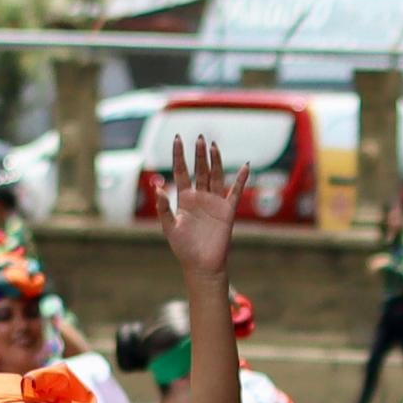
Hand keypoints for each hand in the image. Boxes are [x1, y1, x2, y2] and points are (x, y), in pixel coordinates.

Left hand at [154, 134, 239, 269]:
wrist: (201, 265)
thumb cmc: (183, 248)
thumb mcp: (169, 227)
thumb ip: (163, 208)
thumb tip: (157, 188)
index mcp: (185, 199)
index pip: (182, 171)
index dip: (179, 156)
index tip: (177, 139)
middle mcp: (200, 197)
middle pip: (200, 170)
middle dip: (199, 154)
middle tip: (199, 137)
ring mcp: (214, 203)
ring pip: (216, 176)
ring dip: (215, 161)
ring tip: (213, 145)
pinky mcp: (227, 211)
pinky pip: (235, 192)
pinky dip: (241, 179)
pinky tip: (244, 167)